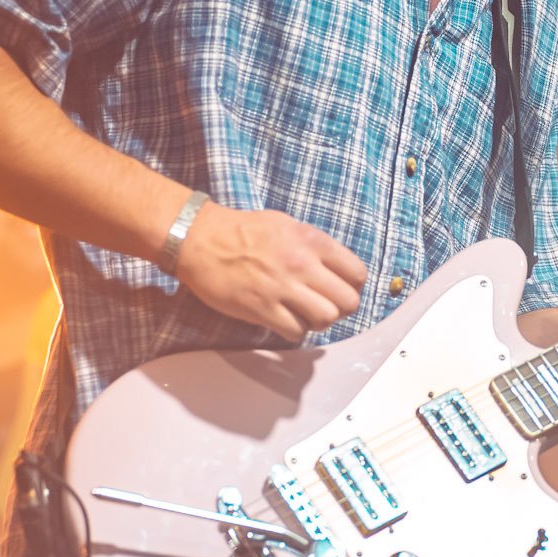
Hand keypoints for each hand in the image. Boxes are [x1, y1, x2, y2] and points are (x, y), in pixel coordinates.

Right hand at [175, 204, 366, 342]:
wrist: (200, 239)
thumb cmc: (242, 231)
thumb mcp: (287, 225)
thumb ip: (314, 247)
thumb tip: (335, 268)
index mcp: (311, 240)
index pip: (357, 273)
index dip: (353, 286)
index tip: (341, 290)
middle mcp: (302, 263)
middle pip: (348, 301)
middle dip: (341, 308)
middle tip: (326, 306)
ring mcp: (282, 287)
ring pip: (326, 318)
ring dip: (319, 321)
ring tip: (305, 315)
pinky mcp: (262, 308)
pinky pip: (296, 331)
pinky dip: (295, 331)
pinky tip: (285, 321)